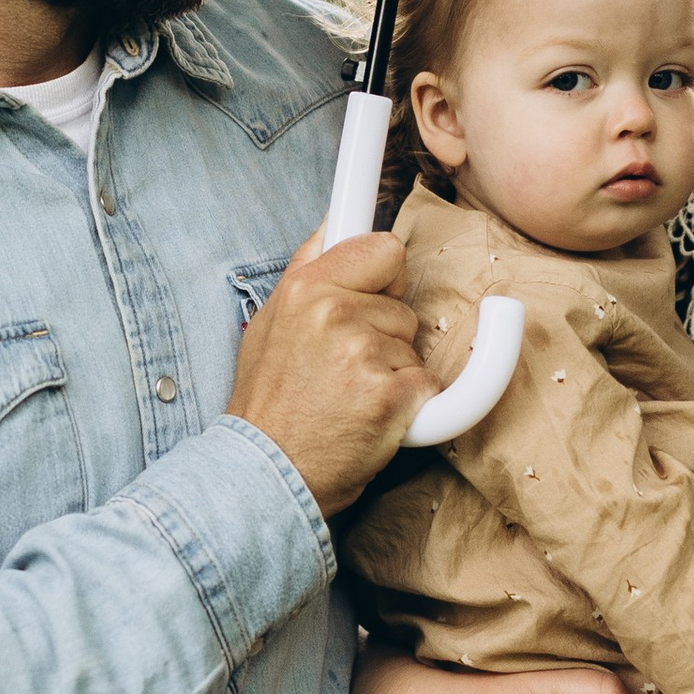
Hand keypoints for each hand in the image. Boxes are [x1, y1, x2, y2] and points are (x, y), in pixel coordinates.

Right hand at [229, 229, 429, 515]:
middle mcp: (334, 313)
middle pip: (404, 305)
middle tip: (343, 370)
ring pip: (414, 347)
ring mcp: (364, 354)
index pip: (382, 248)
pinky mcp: (390, 396)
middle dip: (386, 335)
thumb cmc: (270, 403)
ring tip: (349, 397)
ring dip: (395, 373)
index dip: (386, 272)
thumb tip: (335, 220)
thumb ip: (307, 270)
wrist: (264, 474)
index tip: (392, 263)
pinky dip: (411, 406)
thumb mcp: (269, 323)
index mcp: (306, 289)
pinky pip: (429, 385)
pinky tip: (371, 419)